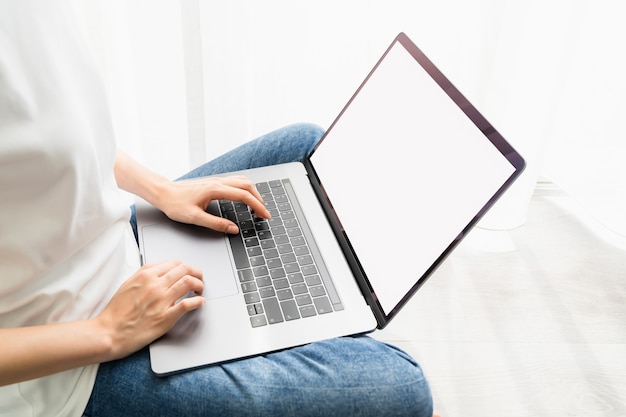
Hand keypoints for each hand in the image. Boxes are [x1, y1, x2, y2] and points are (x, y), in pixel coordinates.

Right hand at [95, 260, 203, 359]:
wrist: (108, 332)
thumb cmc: (116, 312)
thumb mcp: (128, 284)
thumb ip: (145, 275)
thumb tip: (162, 270)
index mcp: (145, 275)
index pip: (174, 263)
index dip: (185, 266)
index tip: (188, 271)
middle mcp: (154, 285)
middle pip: (185, 269)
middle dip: (196, 273)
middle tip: (199, 278)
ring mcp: (161, 301)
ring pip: (188, 282)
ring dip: (199, 284)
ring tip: (200, 290)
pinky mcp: (165, 317)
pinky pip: (187, 304)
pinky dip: (197, 302)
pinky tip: (199, 303)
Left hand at [154, 175, 269, 233]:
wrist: (163, 193)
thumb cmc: (175, 204)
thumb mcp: (195, 218)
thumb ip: (216, 224)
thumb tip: (233, 229)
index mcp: (215, 190)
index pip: (243, 195)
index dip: (257, 206)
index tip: (264, 215)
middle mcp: (218, 182)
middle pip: (247, 185)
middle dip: (259, 199)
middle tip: (264, 213)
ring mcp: (216, 181)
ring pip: (242, 181)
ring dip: (253, 193)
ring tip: (257, 207)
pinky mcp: (214, 182)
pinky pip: (235, 182)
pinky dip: (245, 190)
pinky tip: (244, 198)